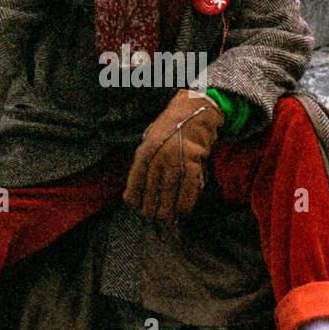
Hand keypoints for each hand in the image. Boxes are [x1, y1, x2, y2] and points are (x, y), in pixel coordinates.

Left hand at [123, 90, 223, 223]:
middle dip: (151, 209)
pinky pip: (188, 189)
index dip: (134, 199)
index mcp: (144, 152)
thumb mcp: (150, 140)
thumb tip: (138, 188)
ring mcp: (176, 160)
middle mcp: (158, 157)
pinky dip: (186, 203)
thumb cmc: (171, 127)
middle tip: (153, 218)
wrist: (194, 110)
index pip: (135, 182)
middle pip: (151, 192)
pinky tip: (184, 211)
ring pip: (168, 194)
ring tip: (166, 219)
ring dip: (167, 211)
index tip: (136, 208)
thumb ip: (145, 162)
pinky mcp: (194, 162)